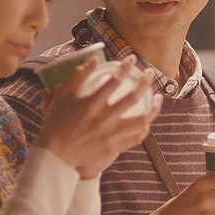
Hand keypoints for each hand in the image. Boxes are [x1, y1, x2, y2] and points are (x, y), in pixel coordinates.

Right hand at [34, 55, 160, 178]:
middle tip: (150, 73)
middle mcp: (103, 119)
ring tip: (158, 97)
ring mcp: (111, 135)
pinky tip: (148, 121)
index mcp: (91, 104)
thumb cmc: (56, 122)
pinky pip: (135, 138)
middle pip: (132, 98)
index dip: (125, 67)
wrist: (55, 155)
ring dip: (153, 108)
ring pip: (140, 121)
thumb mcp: (62, 95)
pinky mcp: (113, 148)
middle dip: (144, 83)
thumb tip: (94, 59)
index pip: (114, 81)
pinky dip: (144, 129)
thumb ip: (77, 76)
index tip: (132, 58)